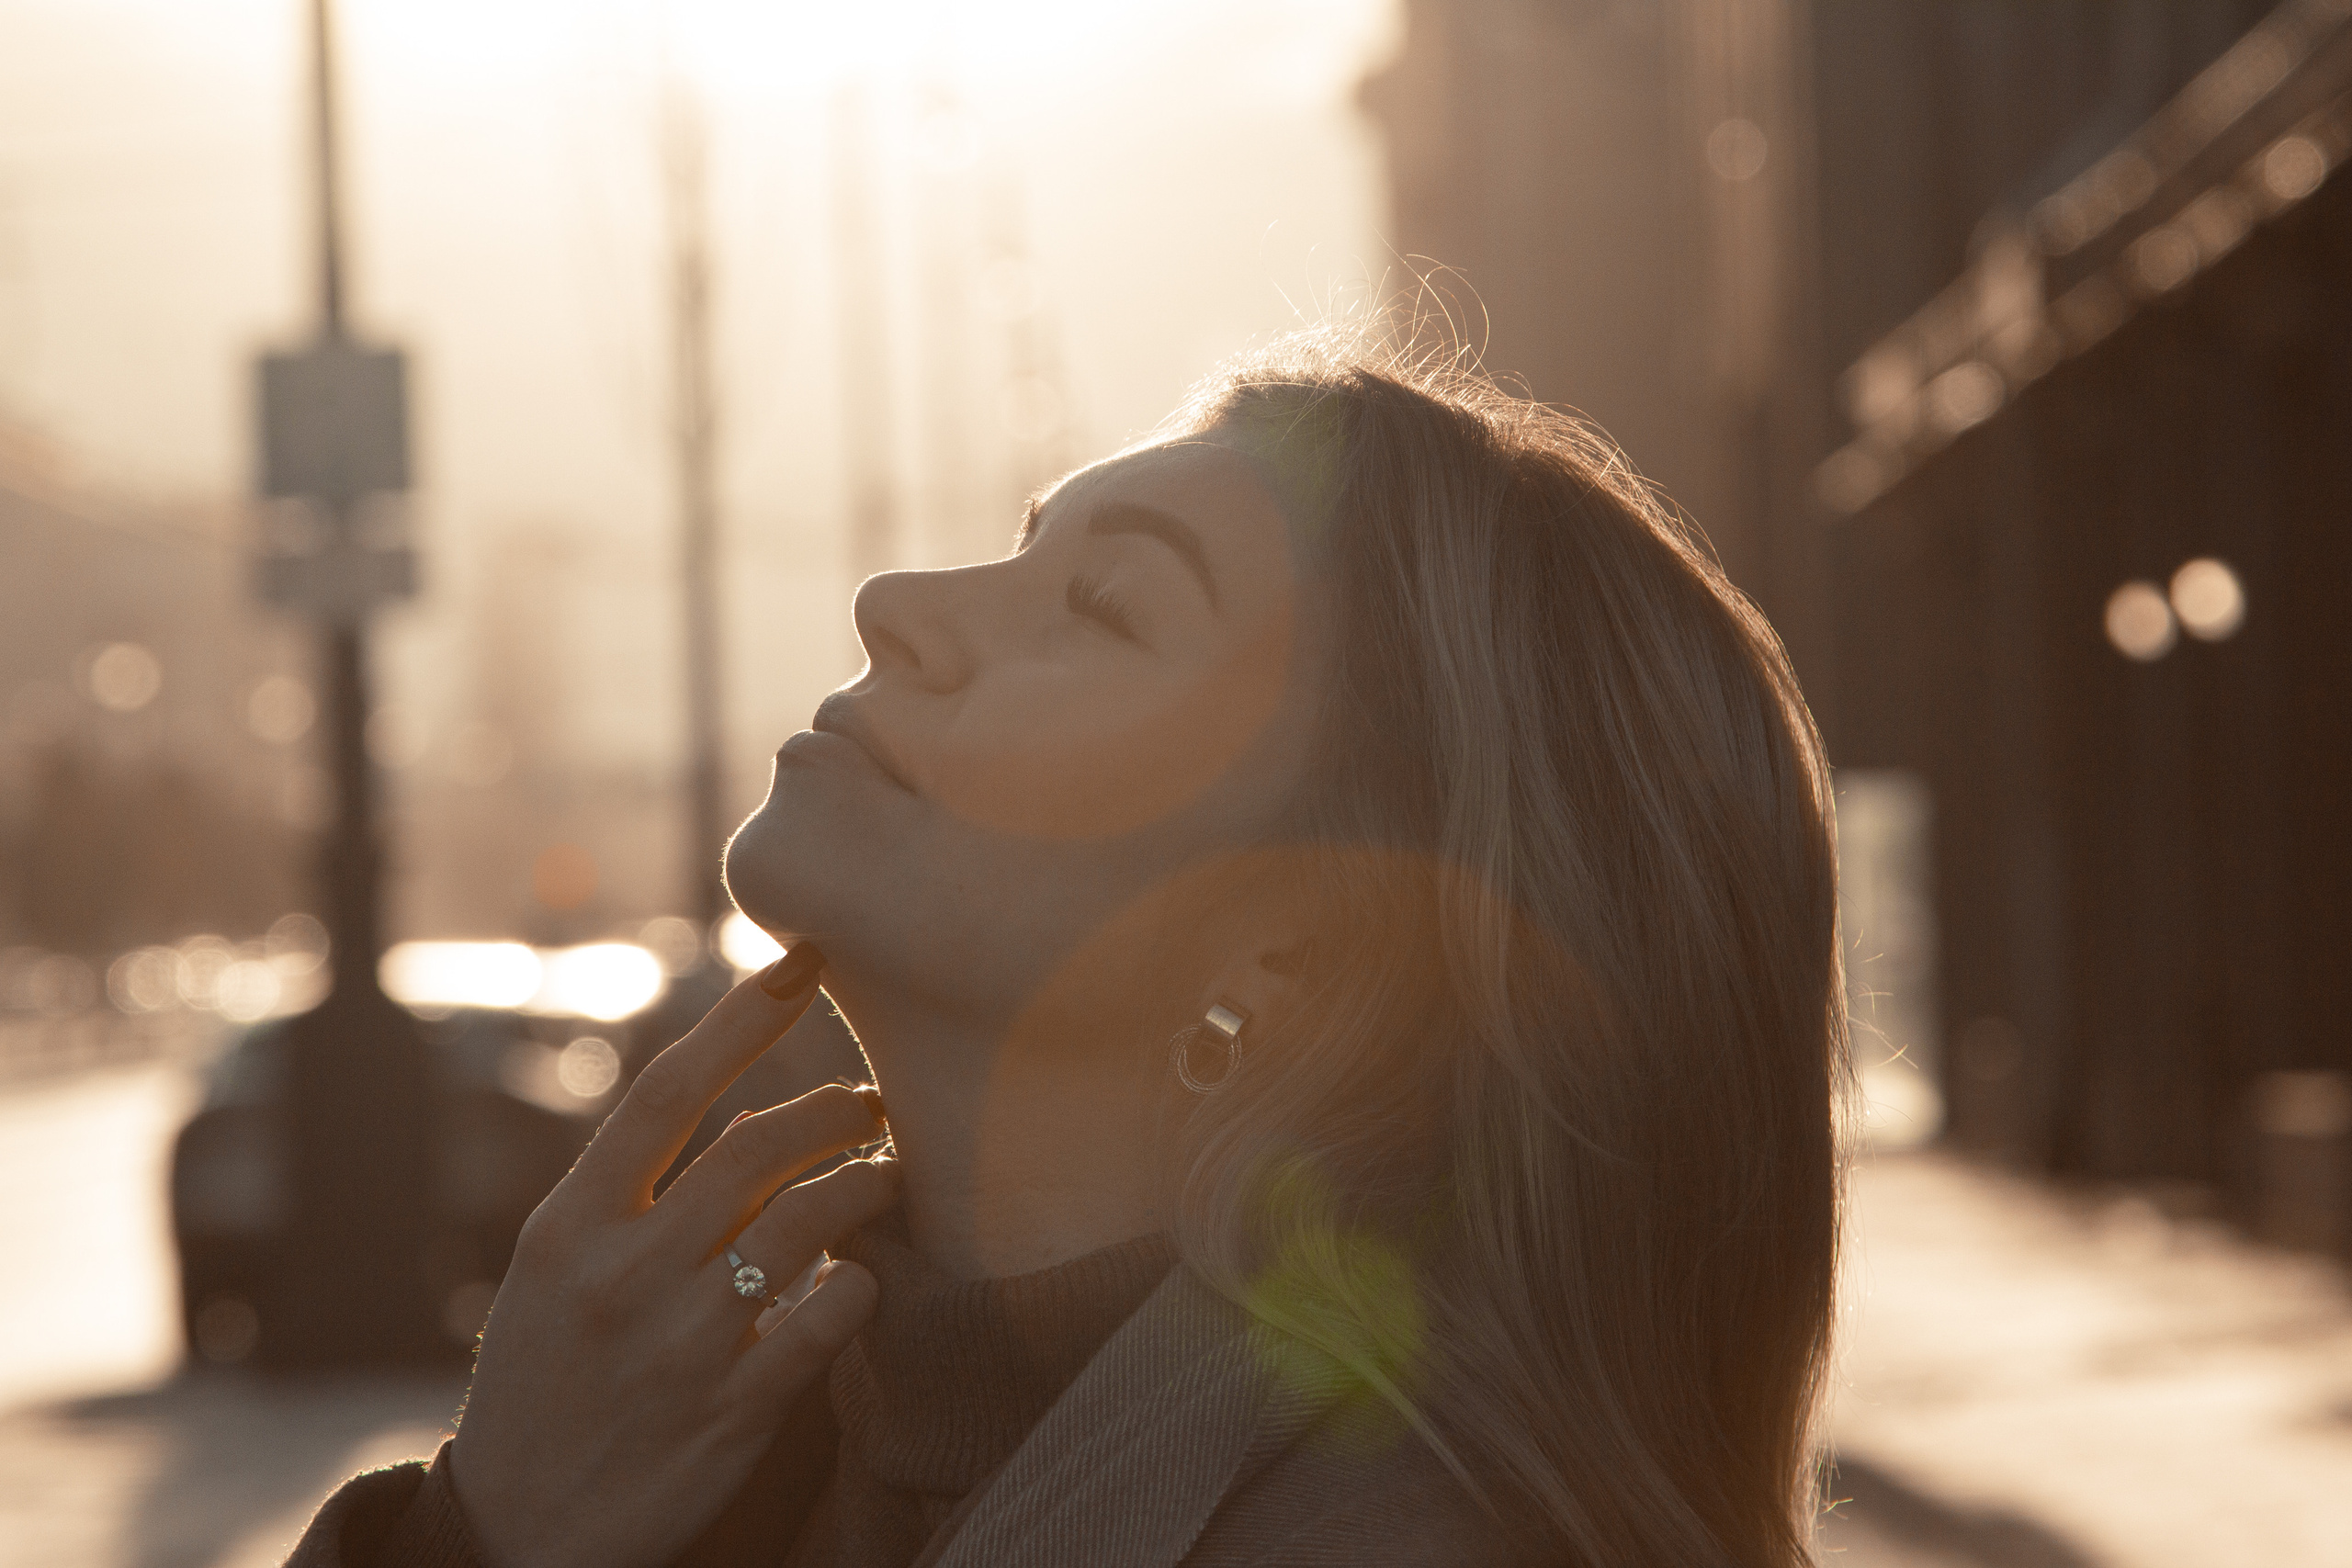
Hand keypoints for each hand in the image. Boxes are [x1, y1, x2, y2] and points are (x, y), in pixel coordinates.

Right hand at [448, 948, 894, 1567]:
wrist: (519, 1532)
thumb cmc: (549, 1378)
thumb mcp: (558, 1273)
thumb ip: (638, 1194)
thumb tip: (746, 1118)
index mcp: (570, 1226)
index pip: (666, 1094)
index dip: (742, 1019)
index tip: (803, 961)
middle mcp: (624, 1275)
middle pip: (759, 1149)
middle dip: (835, 1110)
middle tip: (872, 1106)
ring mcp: (682, 1345)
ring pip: (811, 1222)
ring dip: (866, 1185)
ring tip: (884, 1178)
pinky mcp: (734, 1412)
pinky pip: (831, 1317)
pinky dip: (861, 1283)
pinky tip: (862, 1278)